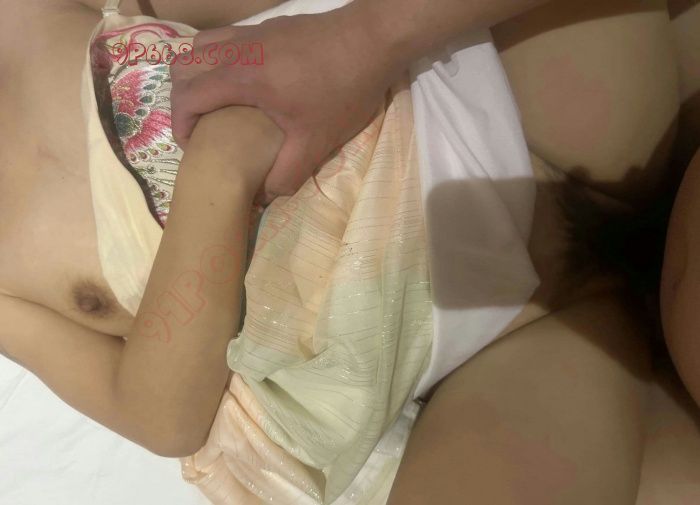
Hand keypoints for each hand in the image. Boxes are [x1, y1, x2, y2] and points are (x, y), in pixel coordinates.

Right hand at [170, 7, 404, 203]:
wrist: (373, 40)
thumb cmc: (343, 90)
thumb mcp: (316, 142)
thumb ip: (286, 174)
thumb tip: (264, 196)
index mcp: (242, 78)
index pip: (188, 96)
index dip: (180, 124)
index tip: (192, 146)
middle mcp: (238, 50)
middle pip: (183, 65)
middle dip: (180, 98)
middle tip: (198, 126)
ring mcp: (252, 33)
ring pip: (201, 45)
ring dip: (196, 73)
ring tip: (213, 102)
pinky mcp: (268, 26)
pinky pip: (226, 39)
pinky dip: (218, 58)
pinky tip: (243, 81)